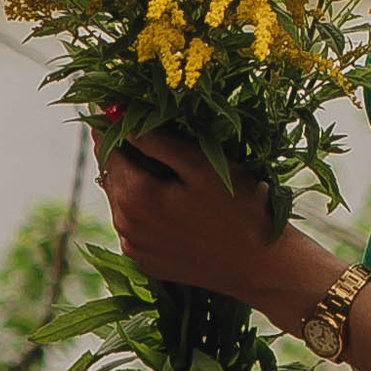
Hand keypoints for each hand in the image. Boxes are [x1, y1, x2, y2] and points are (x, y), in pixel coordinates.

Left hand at [97, 125, 288, 304]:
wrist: (263, 266)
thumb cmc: (241, 208)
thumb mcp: (203, 165)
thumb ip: (157, 142)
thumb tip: (119, 118)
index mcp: (135, 197)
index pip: (107, 148)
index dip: (111, 123)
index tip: (117, 103)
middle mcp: (125, 226)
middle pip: (111, 175)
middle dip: (122, 150)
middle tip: (143, 126)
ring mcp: (135, 248)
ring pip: (120, 200)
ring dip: (133, 179)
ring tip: (161, 163)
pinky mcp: (147, 262)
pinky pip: (134, 225)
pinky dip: (143, 207)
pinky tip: (170, 199)